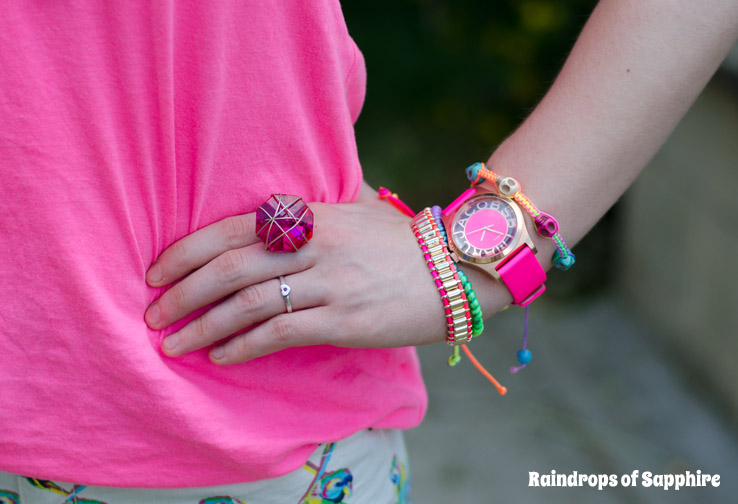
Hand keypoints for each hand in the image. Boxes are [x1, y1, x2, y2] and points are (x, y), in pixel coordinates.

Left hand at [144, 195, 447, 364]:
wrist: (454, 270)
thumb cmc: (400, 242)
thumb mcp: (356, 208)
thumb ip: (314, 206)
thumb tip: (274, 205)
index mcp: (310, 216)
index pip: (231, 228)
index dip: (187, 251)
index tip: (156, 272)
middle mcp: (315, 245)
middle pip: (230, 267)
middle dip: (182, 293)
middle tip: (153, 314)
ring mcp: (330, 283)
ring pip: (249, 304)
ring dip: (203, 326)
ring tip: (172, 343)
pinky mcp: (345, 320)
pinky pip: (281, 333)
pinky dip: (243, 346)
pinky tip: (221, 356)